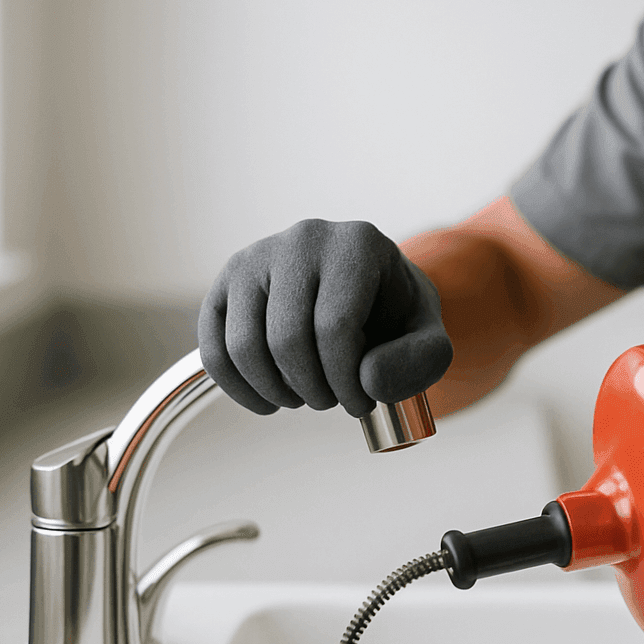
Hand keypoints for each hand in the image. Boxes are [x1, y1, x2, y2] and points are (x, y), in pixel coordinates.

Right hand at [199, 219, 452, 417]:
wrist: (368, 293)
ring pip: (244, 346)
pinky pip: (214, 347)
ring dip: (278, 392)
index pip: (335, 326)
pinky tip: (270, 401)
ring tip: (307, 397)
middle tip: (334, 401)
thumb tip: (367, 380)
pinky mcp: (225, 283)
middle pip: (287, 339)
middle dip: (313, 390)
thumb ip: (420, 360)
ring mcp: (257, 257)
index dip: (346, 382)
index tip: (361, 405)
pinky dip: (239, 388)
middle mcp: (302, 239)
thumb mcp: (429, 336)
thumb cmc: (397, 317)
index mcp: (357, 244)